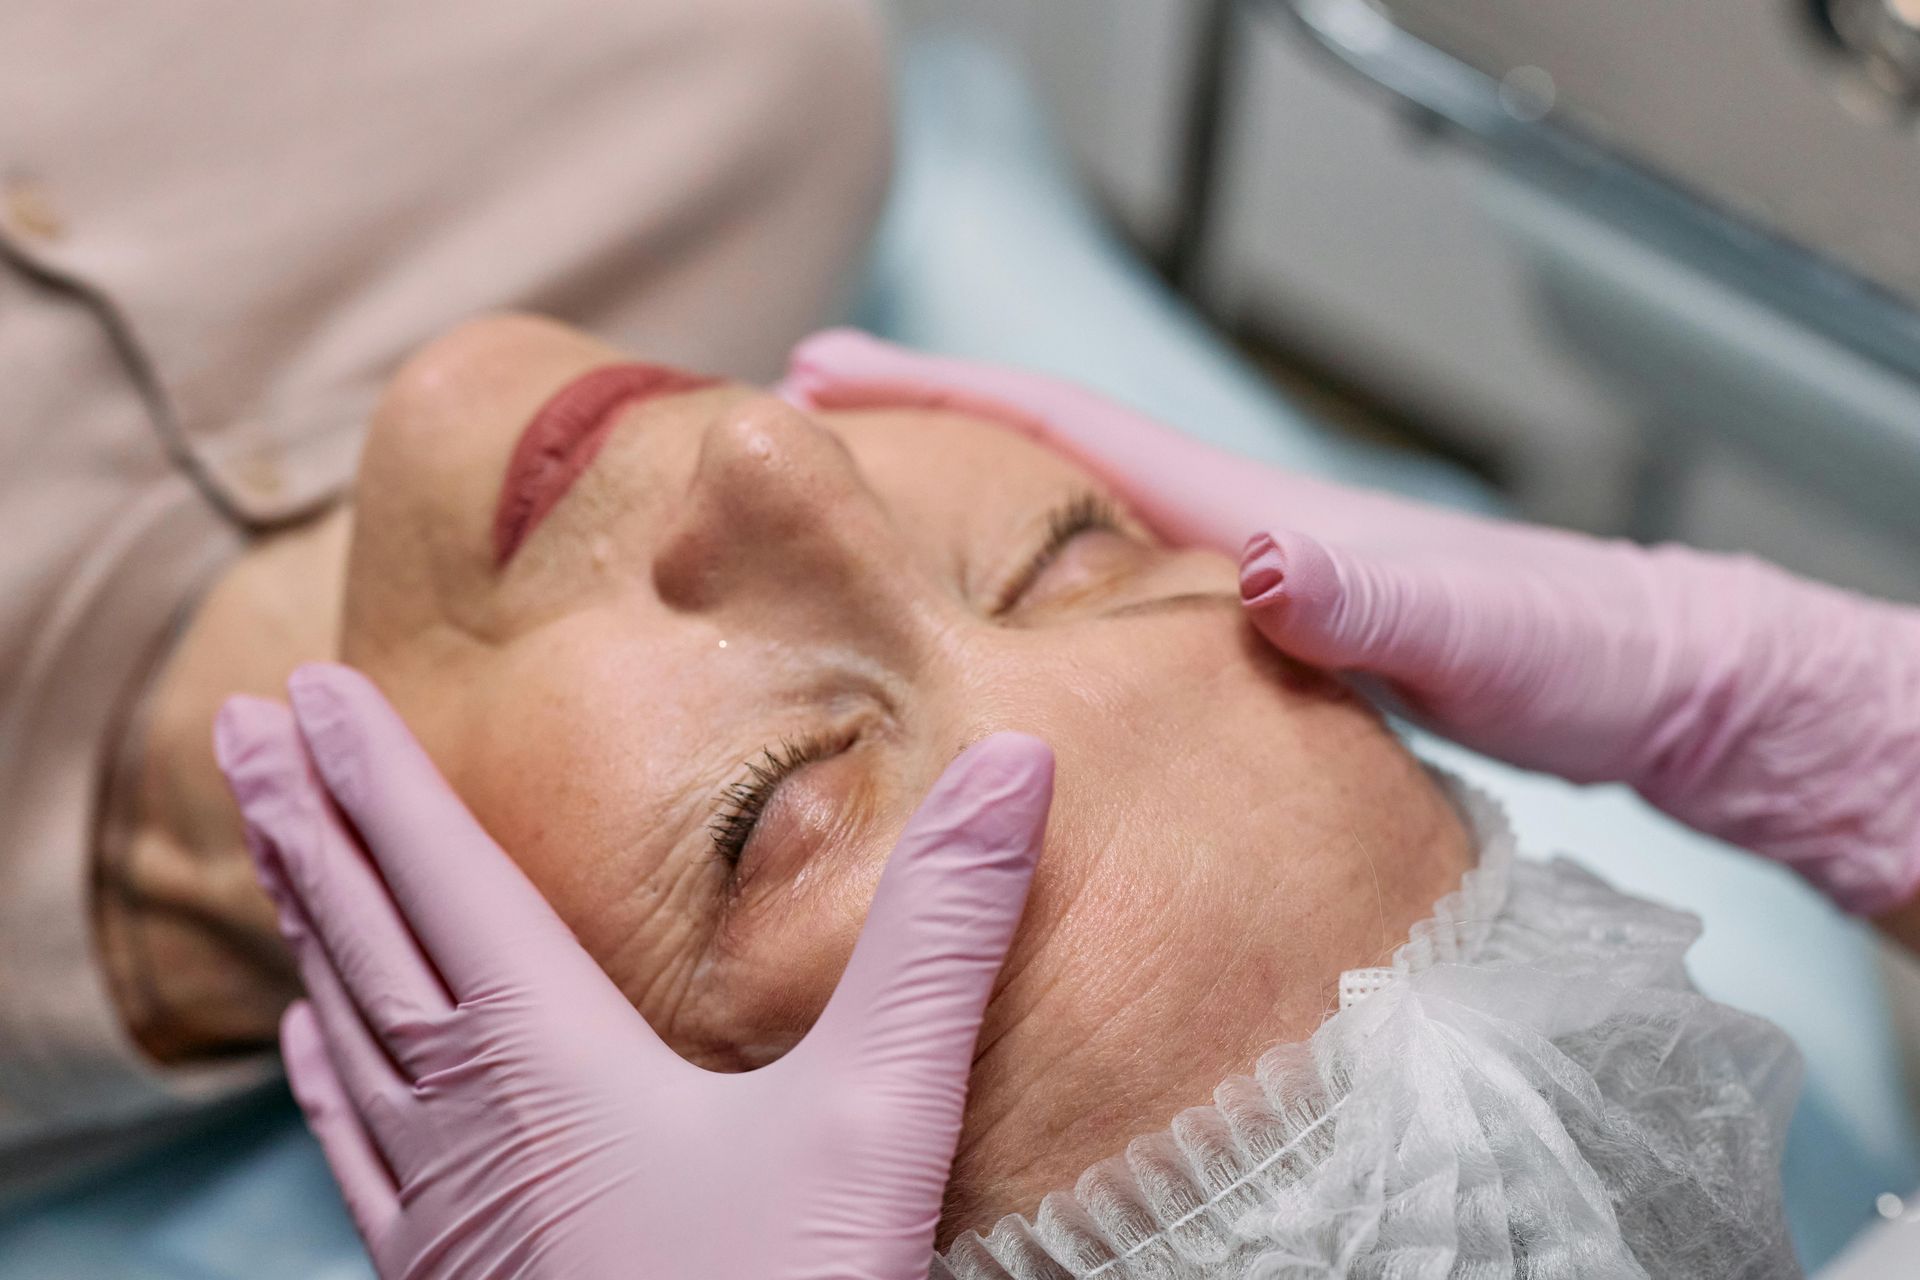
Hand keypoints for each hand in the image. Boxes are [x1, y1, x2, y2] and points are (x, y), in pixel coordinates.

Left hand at [214, 663, 1053, 1279]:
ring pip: (344, 1033)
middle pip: (361, 937)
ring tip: (273, 854)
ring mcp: (440, 1209)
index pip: (439, 875)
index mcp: (544, 1056)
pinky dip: (321, 1075)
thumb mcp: (878, 1114)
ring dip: (305, 927)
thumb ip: (939, 936)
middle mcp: (465, 1119)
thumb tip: (1017, 758)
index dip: (379, 774)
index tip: (309, 689)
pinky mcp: (447, 1279)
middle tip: (243, 727)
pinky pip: (353, 1148)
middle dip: (304, 822)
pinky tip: (305, 1052)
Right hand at [784, 330, 1919, 915]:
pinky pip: (1110, 615)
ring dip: (961, 525)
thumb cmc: (1572, 651)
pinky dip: (1032, 607)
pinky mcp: (1262, 651)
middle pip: (1041, 468)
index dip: (939, 394)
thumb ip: (1376, 595)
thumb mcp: (1479, 632)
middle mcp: (1230, 535)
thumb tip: (1259, 557)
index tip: (821, 371)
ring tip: (859, 542)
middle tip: (796, 443)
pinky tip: (1004, 655)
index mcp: (1246, 512)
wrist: (1647, 684)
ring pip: (1065, 545)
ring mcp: (1244, 588)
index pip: (1066, 426)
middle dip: (918, 441)